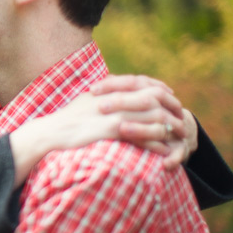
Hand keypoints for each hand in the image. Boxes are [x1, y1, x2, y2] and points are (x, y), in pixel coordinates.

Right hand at [10, 76, 188, 185]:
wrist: (51, 132)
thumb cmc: (66, 119)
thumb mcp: (85, 100)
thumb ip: (102, 93)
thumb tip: (112, 86)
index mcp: (109, 89)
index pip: (142, 82)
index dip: (159, 88)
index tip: (170, 95)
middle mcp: (114, 98)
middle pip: (153, 97)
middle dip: (171, 107)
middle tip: (181, 117)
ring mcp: (114, 113)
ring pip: (152, 116)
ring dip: (169, 127)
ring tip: (178, 137)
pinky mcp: (112, 130)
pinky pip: (142, 135)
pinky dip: (156, 143)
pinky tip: (163, 150)